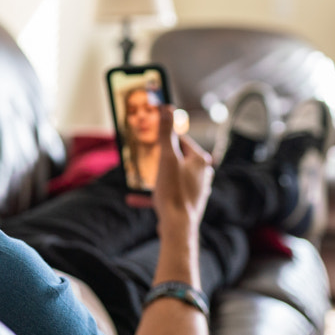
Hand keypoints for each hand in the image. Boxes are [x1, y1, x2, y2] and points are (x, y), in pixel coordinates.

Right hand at [152, 106, 212, 231]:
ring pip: (173, 177)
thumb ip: (165, 133)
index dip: (165, 138)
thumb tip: (167, 108)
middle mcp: (202, 174)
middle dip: (161, 158)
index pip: (181, 140)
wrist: (177, 226)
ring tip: (142, 177)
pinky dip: (153, 194)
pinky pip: (168, 194)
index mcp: (200, 160)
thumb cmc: (173, 190)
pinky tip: (133, 198)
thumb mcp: (166, 158)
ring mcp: (196, 190)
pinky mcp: (187, 204)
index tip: (151, 137)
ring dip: (156, 177)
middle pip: (178, 159)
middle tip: (146, 157)